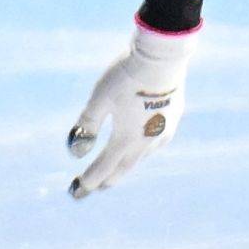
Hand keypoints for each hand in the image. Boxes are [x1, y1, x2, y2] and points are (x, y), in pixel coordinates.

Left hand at [65, 25, 193, 198]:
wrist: (163, 57)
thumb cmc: (126, 76)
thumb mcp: (99, 99)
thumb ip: (88, 126)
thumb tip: (77, 152)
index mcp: (125, 139)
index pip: (103, 168)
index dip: (88, 181)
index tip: (75, 191)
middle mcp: (146, 141)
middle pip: (123, 168)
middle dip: (107, 179)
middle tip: (95, 186)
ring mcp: (163, 130)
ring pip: (141, 156)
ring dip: (125, 165)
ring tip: (115, 168)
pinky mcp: (173, 117)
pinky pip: (155, 142)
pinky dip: (142, 149)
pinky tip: (141, 144)